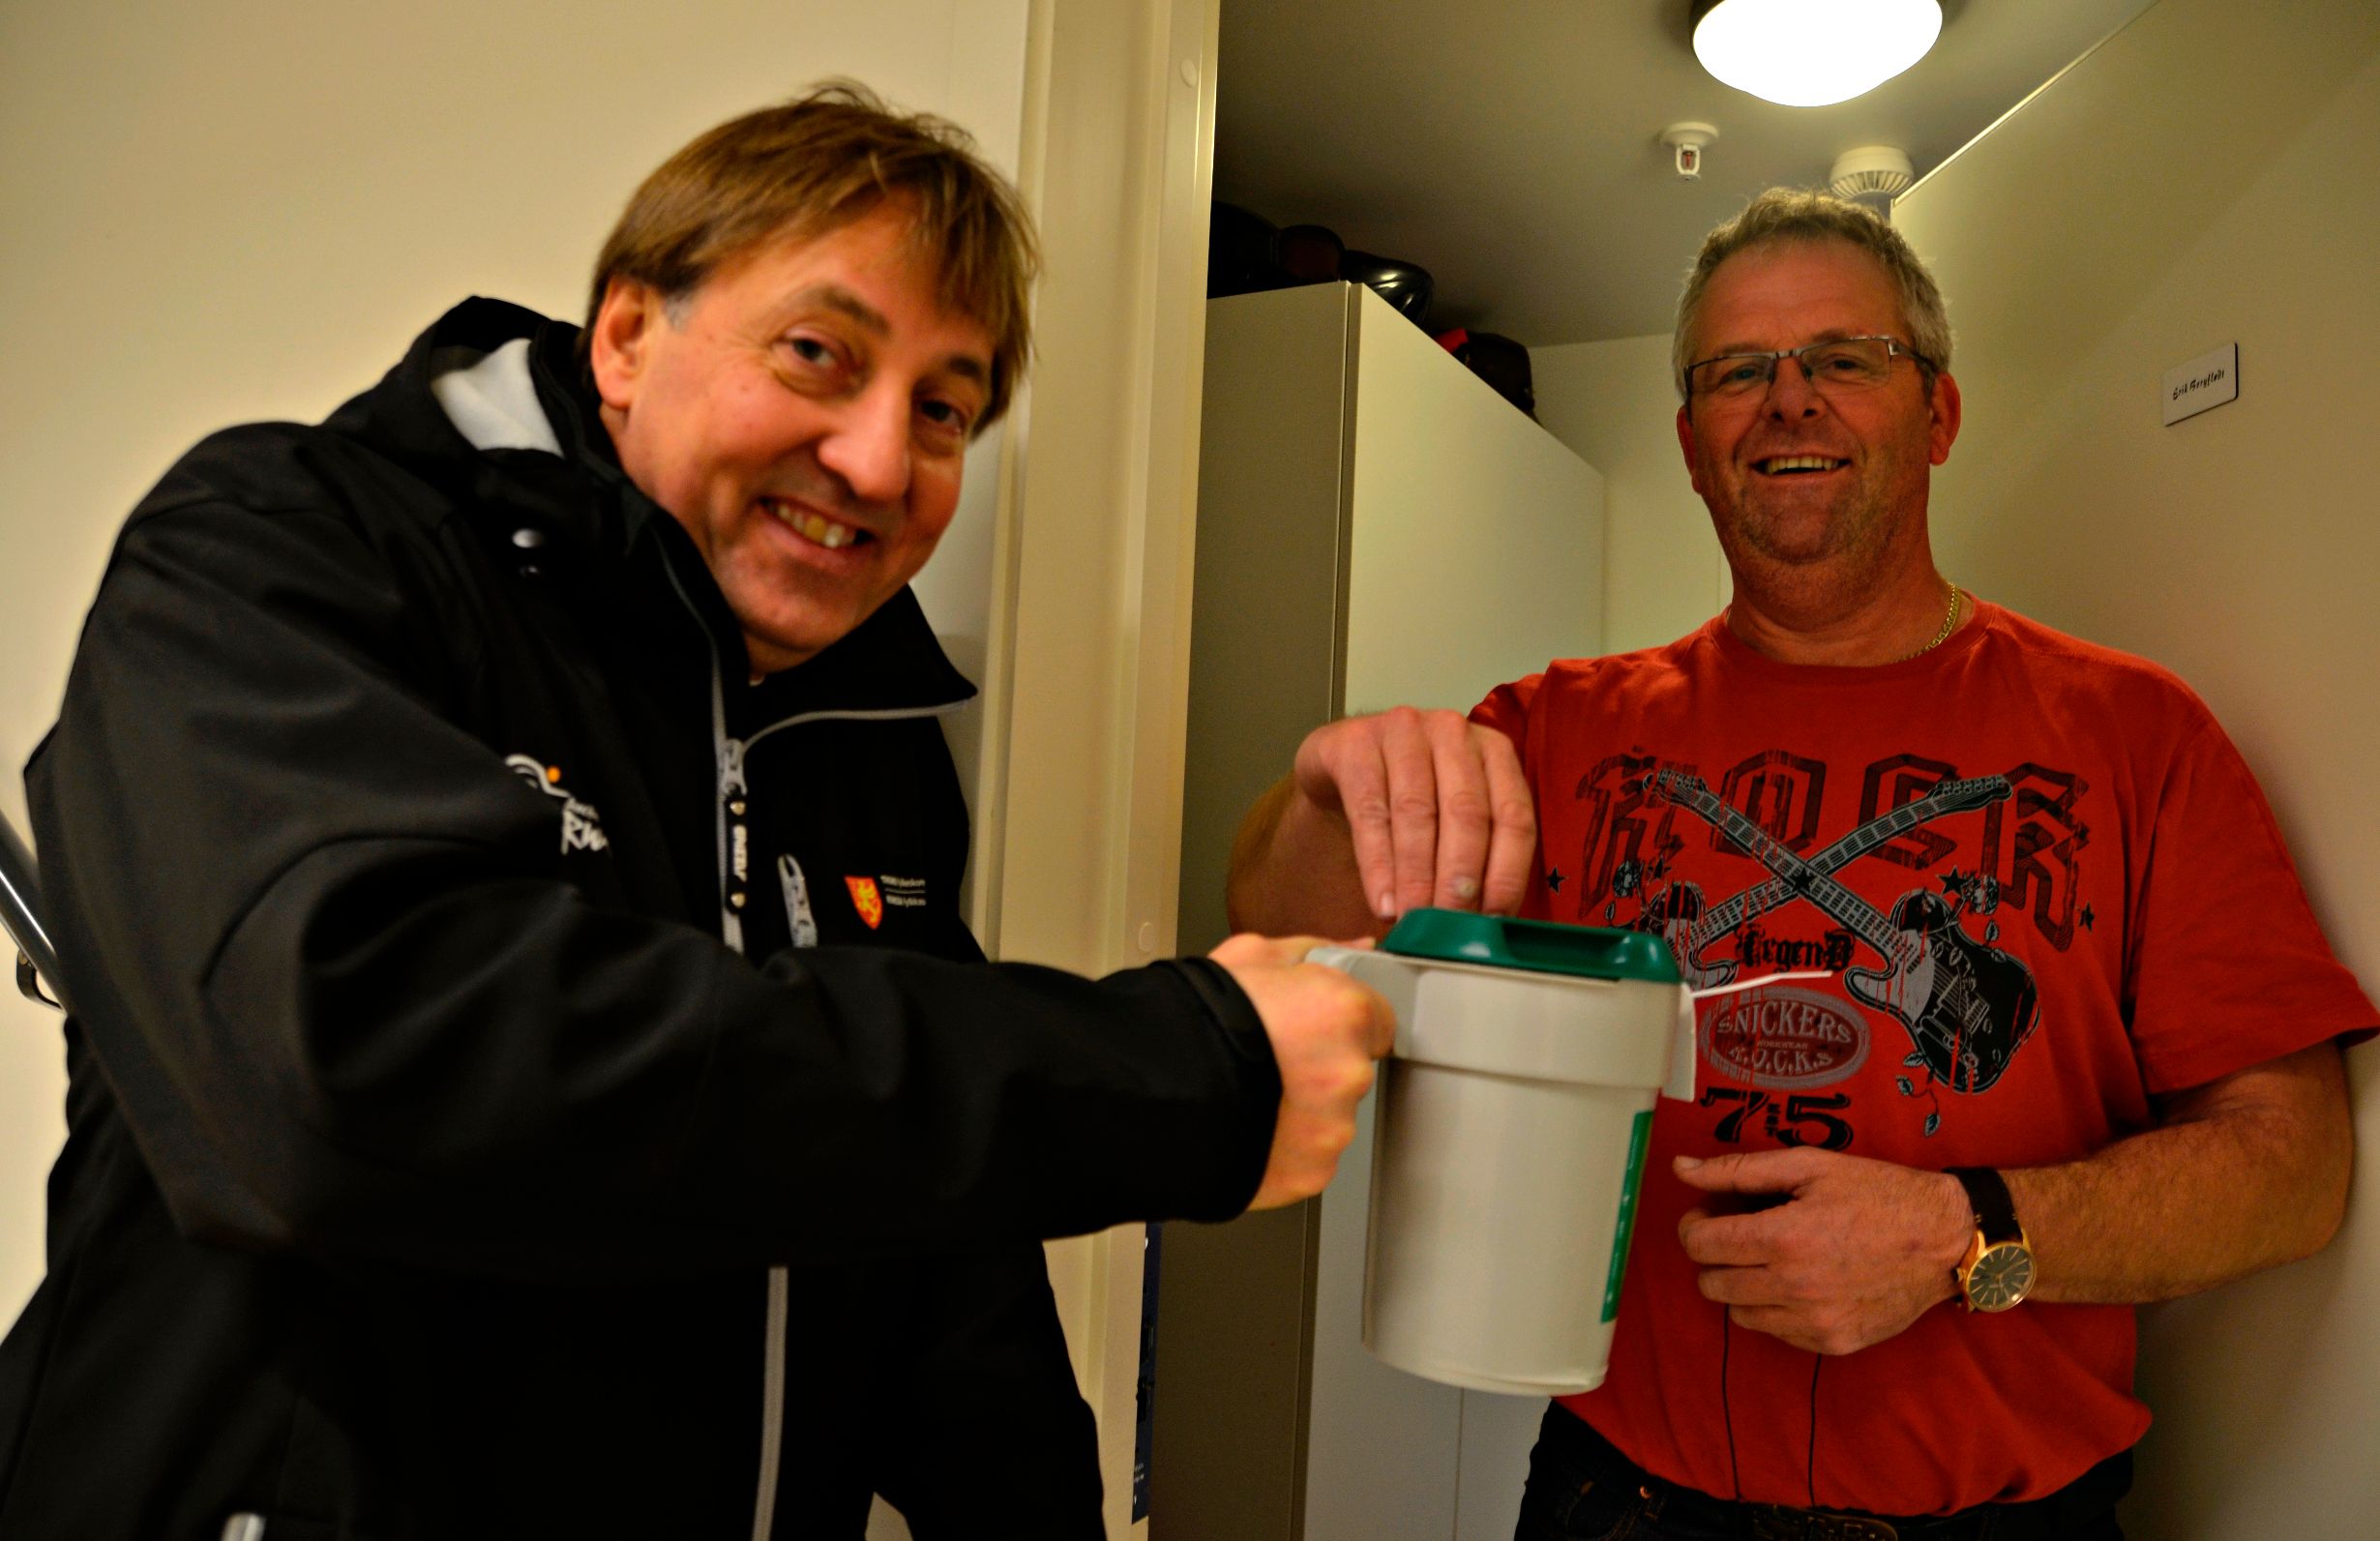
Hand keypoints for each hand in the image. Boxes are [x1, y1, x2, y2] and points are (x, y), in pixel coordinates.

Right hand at [1210, 933, 1395, 1209]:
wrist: (1151, 1092)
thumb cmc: (1194, 1022)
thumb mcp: (1249, 957)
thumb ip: (1313, 950)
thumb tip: (1352, 948)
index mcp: (1344, 1013)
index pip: (1378, 1017)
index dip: (1338, 1019)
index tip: (1311, 1024)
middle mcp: (1348, 1073)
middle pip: (1350, 1068)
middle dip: (1318, 1063)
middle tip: (1271, 1056)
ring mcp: (1331, 1129)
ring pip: (1329, 1115)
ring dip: (1301, 1107)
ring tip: (1251, 1092)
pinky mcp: (1309, 1172)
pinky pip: (1307, 1155)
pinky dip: (1284, 1145)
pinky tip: (1249, 1123)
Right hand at [1291, 708, 1534, 923]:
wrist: (1343, 764)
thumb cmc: (1408, 798)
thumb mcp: (1451, 819)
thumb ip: (1475, 857)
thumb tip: (1487, 925)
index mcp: (1494, 752)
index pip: (1513, 816)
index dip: (1506, 872)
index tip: (1493, 919)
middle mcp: (1453, 732)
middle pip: (1466, 813)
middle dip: (1459, 878)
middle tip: (1449, 924)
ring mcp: (1402, 730)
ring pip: (1417, 812)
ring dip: (1416, 876)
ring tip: (1412, 918)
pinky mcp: (1353, 743)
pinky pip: (1369, 810)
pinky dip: (1376, 863)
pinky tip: (1381, 900)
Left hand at [1674, 1148, 1972, 1354]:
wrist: (1944, 1238)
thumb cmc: (1877, 1193)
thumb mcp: (1808, 1165)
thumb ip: (1738, 1170)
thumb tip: (1681, 1170)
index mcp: (1782, 1237)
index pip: (1698, 1245)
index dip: (1695, 1225)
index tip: (1711, 1213)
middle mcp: (1793, 1287)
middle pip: (1710, 1283)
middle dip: (1716, 1255)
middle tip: (1743, 1233)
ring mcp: (1814, 1322)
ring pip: (1737, 1312)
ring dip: (1743, 1284)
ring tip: (1775, 1257)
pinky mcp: (1833, 1343)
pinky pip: (1776, 1331)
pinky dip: (1776, 1308)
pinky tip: (1803, 1281)